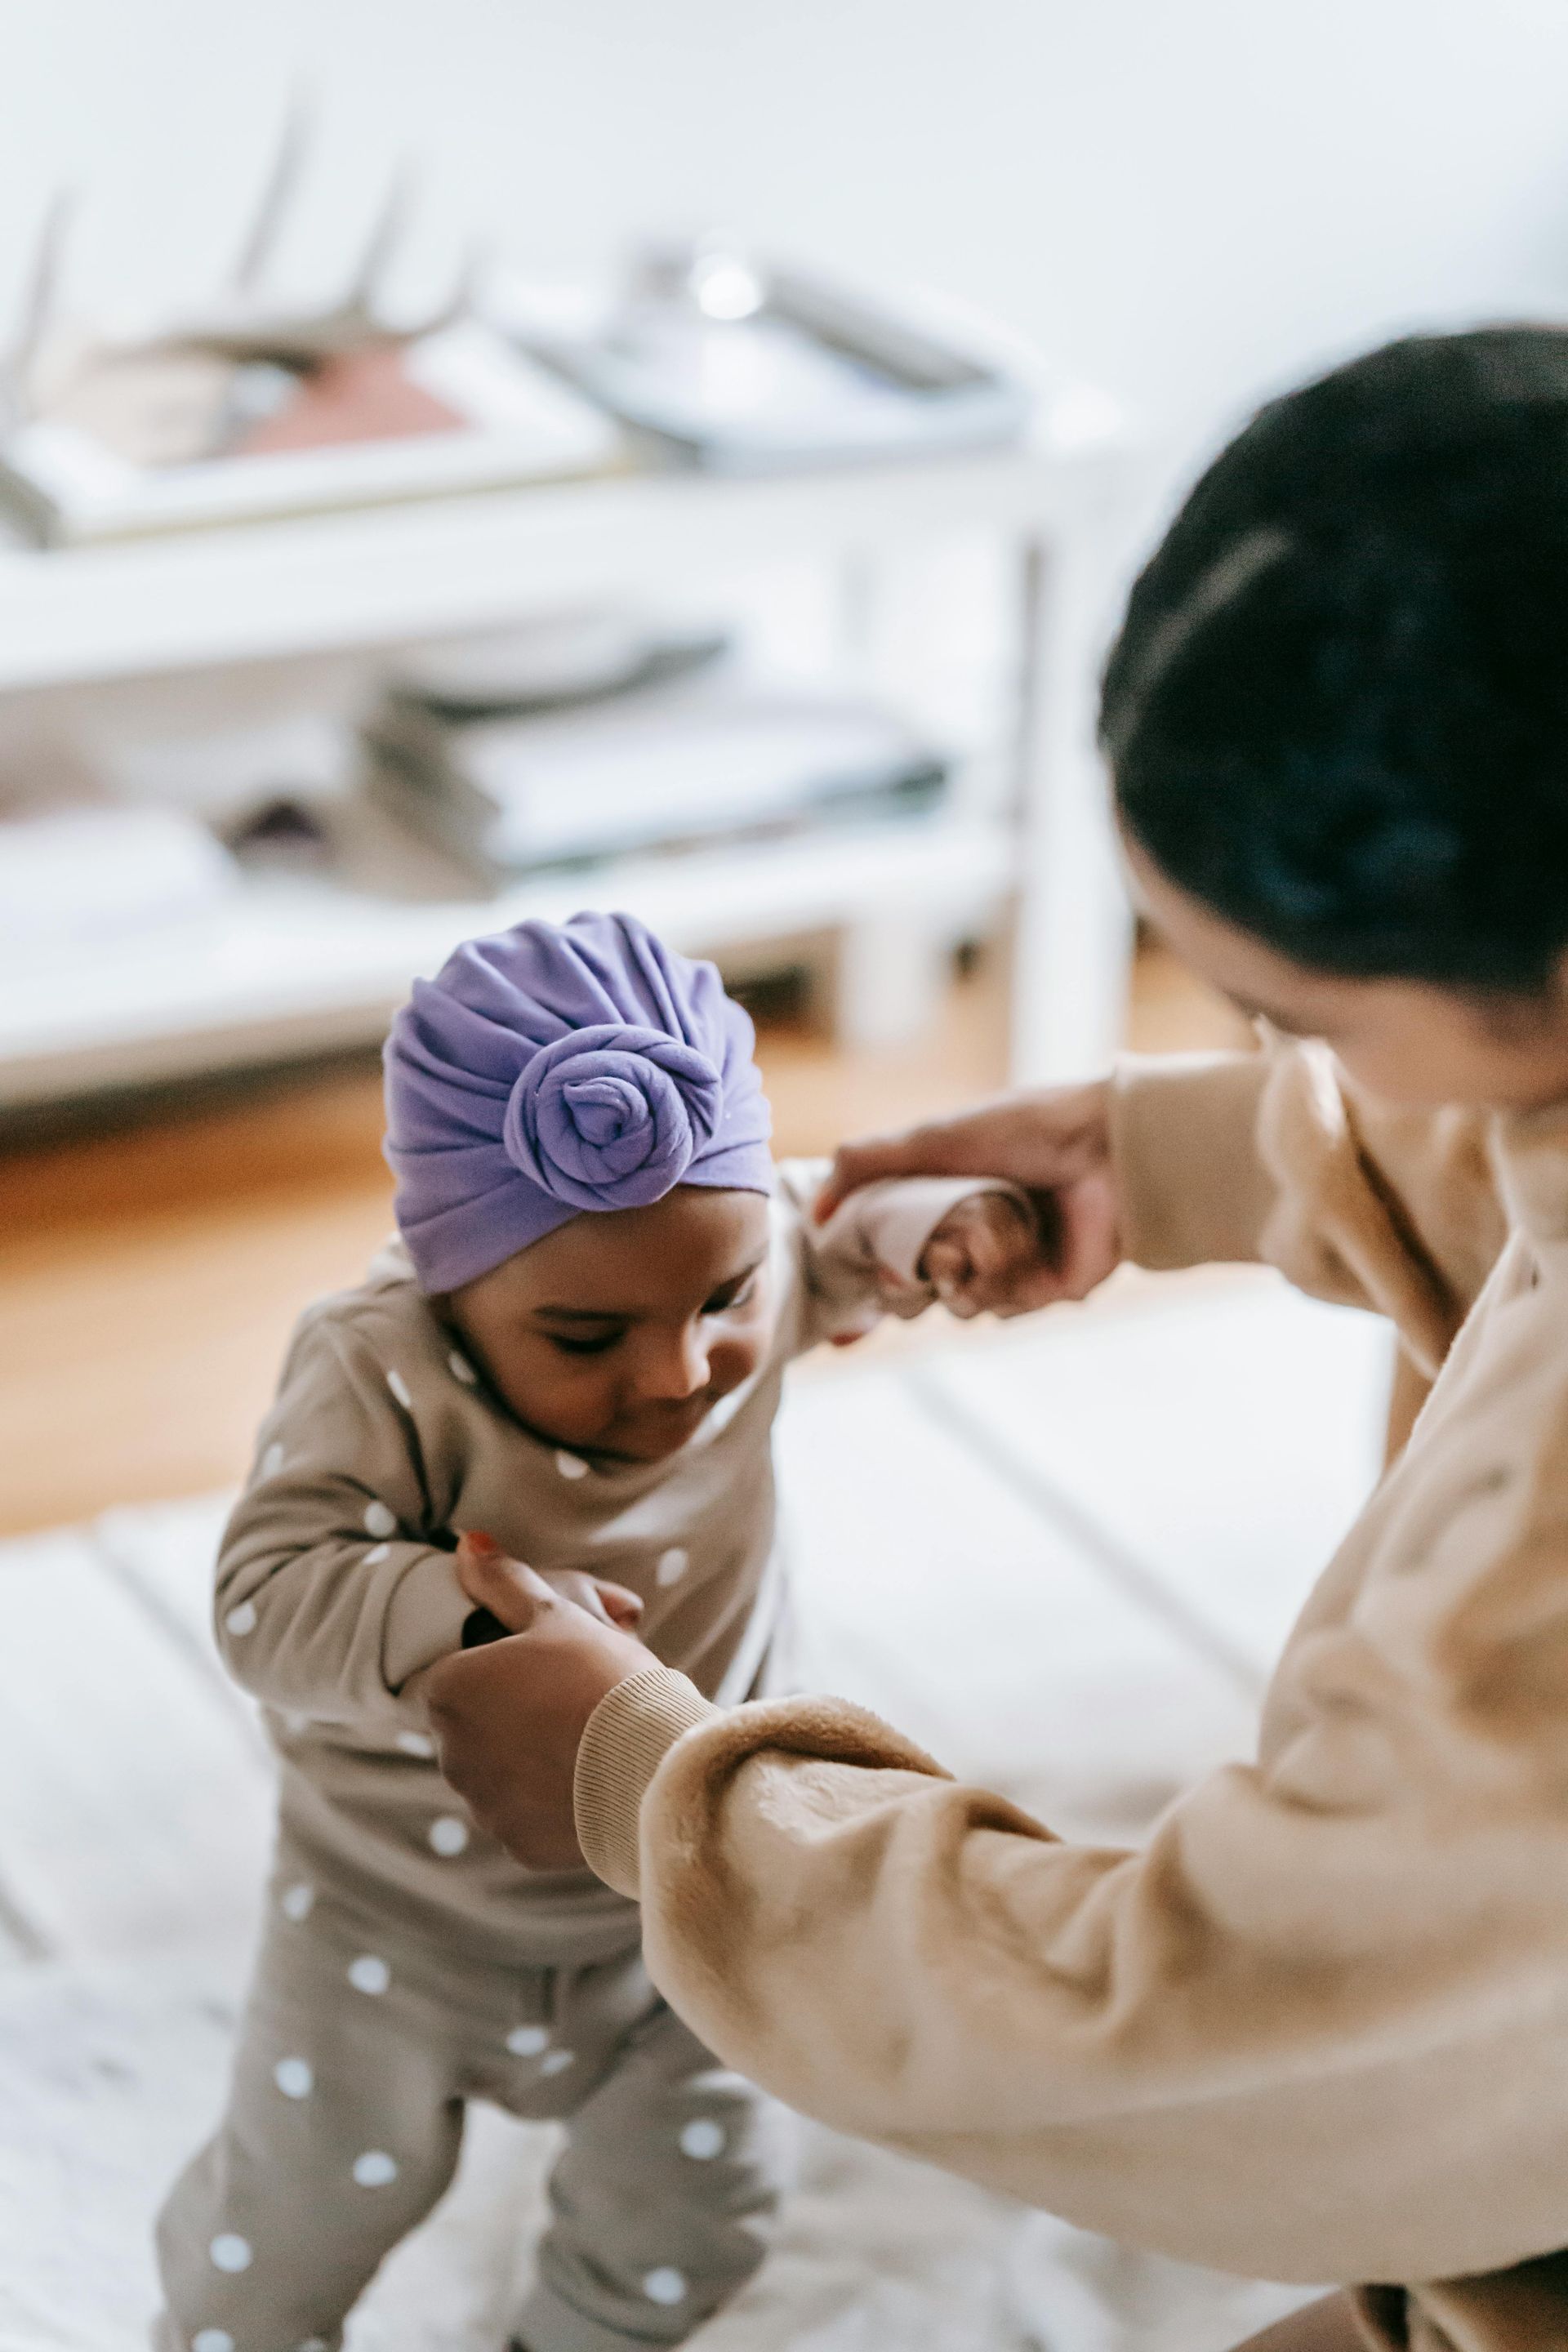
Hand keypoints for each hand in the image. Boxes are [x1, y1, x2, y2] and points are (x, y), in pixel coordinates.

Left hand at [429, 1546, 650, 1869]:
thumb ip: (506, 1582)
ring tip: (587, 1740)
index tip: (548, 1666)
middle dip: (514, 1714)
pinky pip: (526, 1815)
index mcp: (449, 1690)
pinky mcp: (517, 1845)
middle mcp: (450, 1754)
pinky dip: (550, 1801)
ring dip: (529, 1759)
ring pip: (500, 1773)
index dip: (504, 1665)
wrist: (656, 1768)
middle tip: (573, 1699)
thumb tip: (467, 1542)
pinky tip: (590, 1780)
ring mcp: (483, 1805)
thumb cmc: (603, 1679)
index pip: (460, 1673)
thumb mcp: (558, 1617)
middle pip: (478, 1724)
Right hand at [818, 1082, 1121, 1312]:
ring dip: (961, 1281)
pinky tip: (1018, 1255)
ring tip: (981, 1247)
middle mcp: (976, 1236)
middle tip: (926, 1265)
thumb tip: (813, 1213)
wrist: (1104, 1148)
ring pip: (957, 1307)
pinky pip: (1002, 1311)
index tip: (875, 1265)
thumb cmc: (1021, 1130)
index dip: (878, 1267)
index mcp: (946, 1200)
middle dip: (913, 1285)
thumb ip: (863, 1164)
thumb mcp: (930, 1137)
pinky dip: (1000, 1287)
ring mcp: (1011, 1266)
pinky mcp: (1047, 1290)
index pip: (894, 1252)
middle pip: (919, 1292)